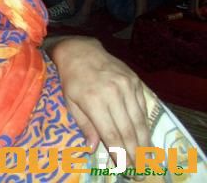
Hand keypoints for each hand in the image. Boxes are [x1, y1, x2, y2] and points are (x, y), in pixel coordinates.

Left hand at [49, 36, 148, 160]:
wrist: (80, 50)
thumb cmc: (71, 78)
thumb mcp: (70, 101)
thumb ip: (84, 124)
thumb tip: (93, 147)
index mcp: (94, 100)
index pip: (111, 133)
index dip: (120, 153)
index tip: (126, 167)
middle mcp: (113, 93)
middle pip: (128, 129)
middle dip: (134, 151)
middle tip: (140, 167)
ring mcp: (127, 86)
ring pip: (139, 119)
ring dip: (144, 140)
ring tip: (147, 156)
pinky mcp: (135, 81)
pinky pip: (143, 106)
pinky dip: (145, 122)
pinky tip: (146, 134)